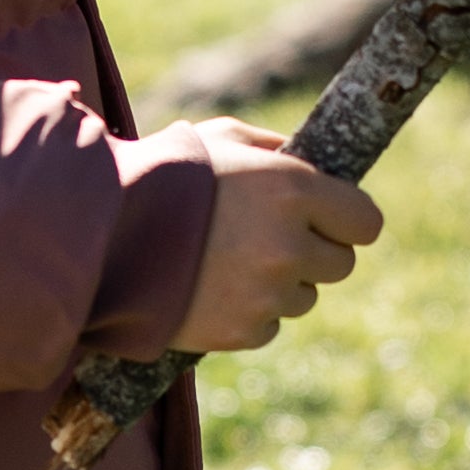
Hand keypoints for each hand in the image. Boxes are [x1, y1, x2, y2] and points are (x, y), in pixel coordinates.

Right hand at [173, 117, 383, 353]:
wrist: (104, 236)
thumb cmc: (164, 175)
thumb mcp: (220, 137)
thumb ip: (273, 147)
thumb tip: (309, 159)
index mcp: (294, 189)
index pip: (365, 222)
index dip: (348, 221)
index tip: (330, 220)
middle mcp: (290, 244)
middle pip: (340, 264)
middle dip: (313, 253)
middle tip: (271, 240)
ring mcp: (268, 293)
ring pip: (303, 298)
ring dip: (279, 284)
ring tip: (228, 263)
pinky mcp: (244, 331)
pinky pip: (268, 326)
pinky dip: (248, 313)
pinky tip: (211, 288)